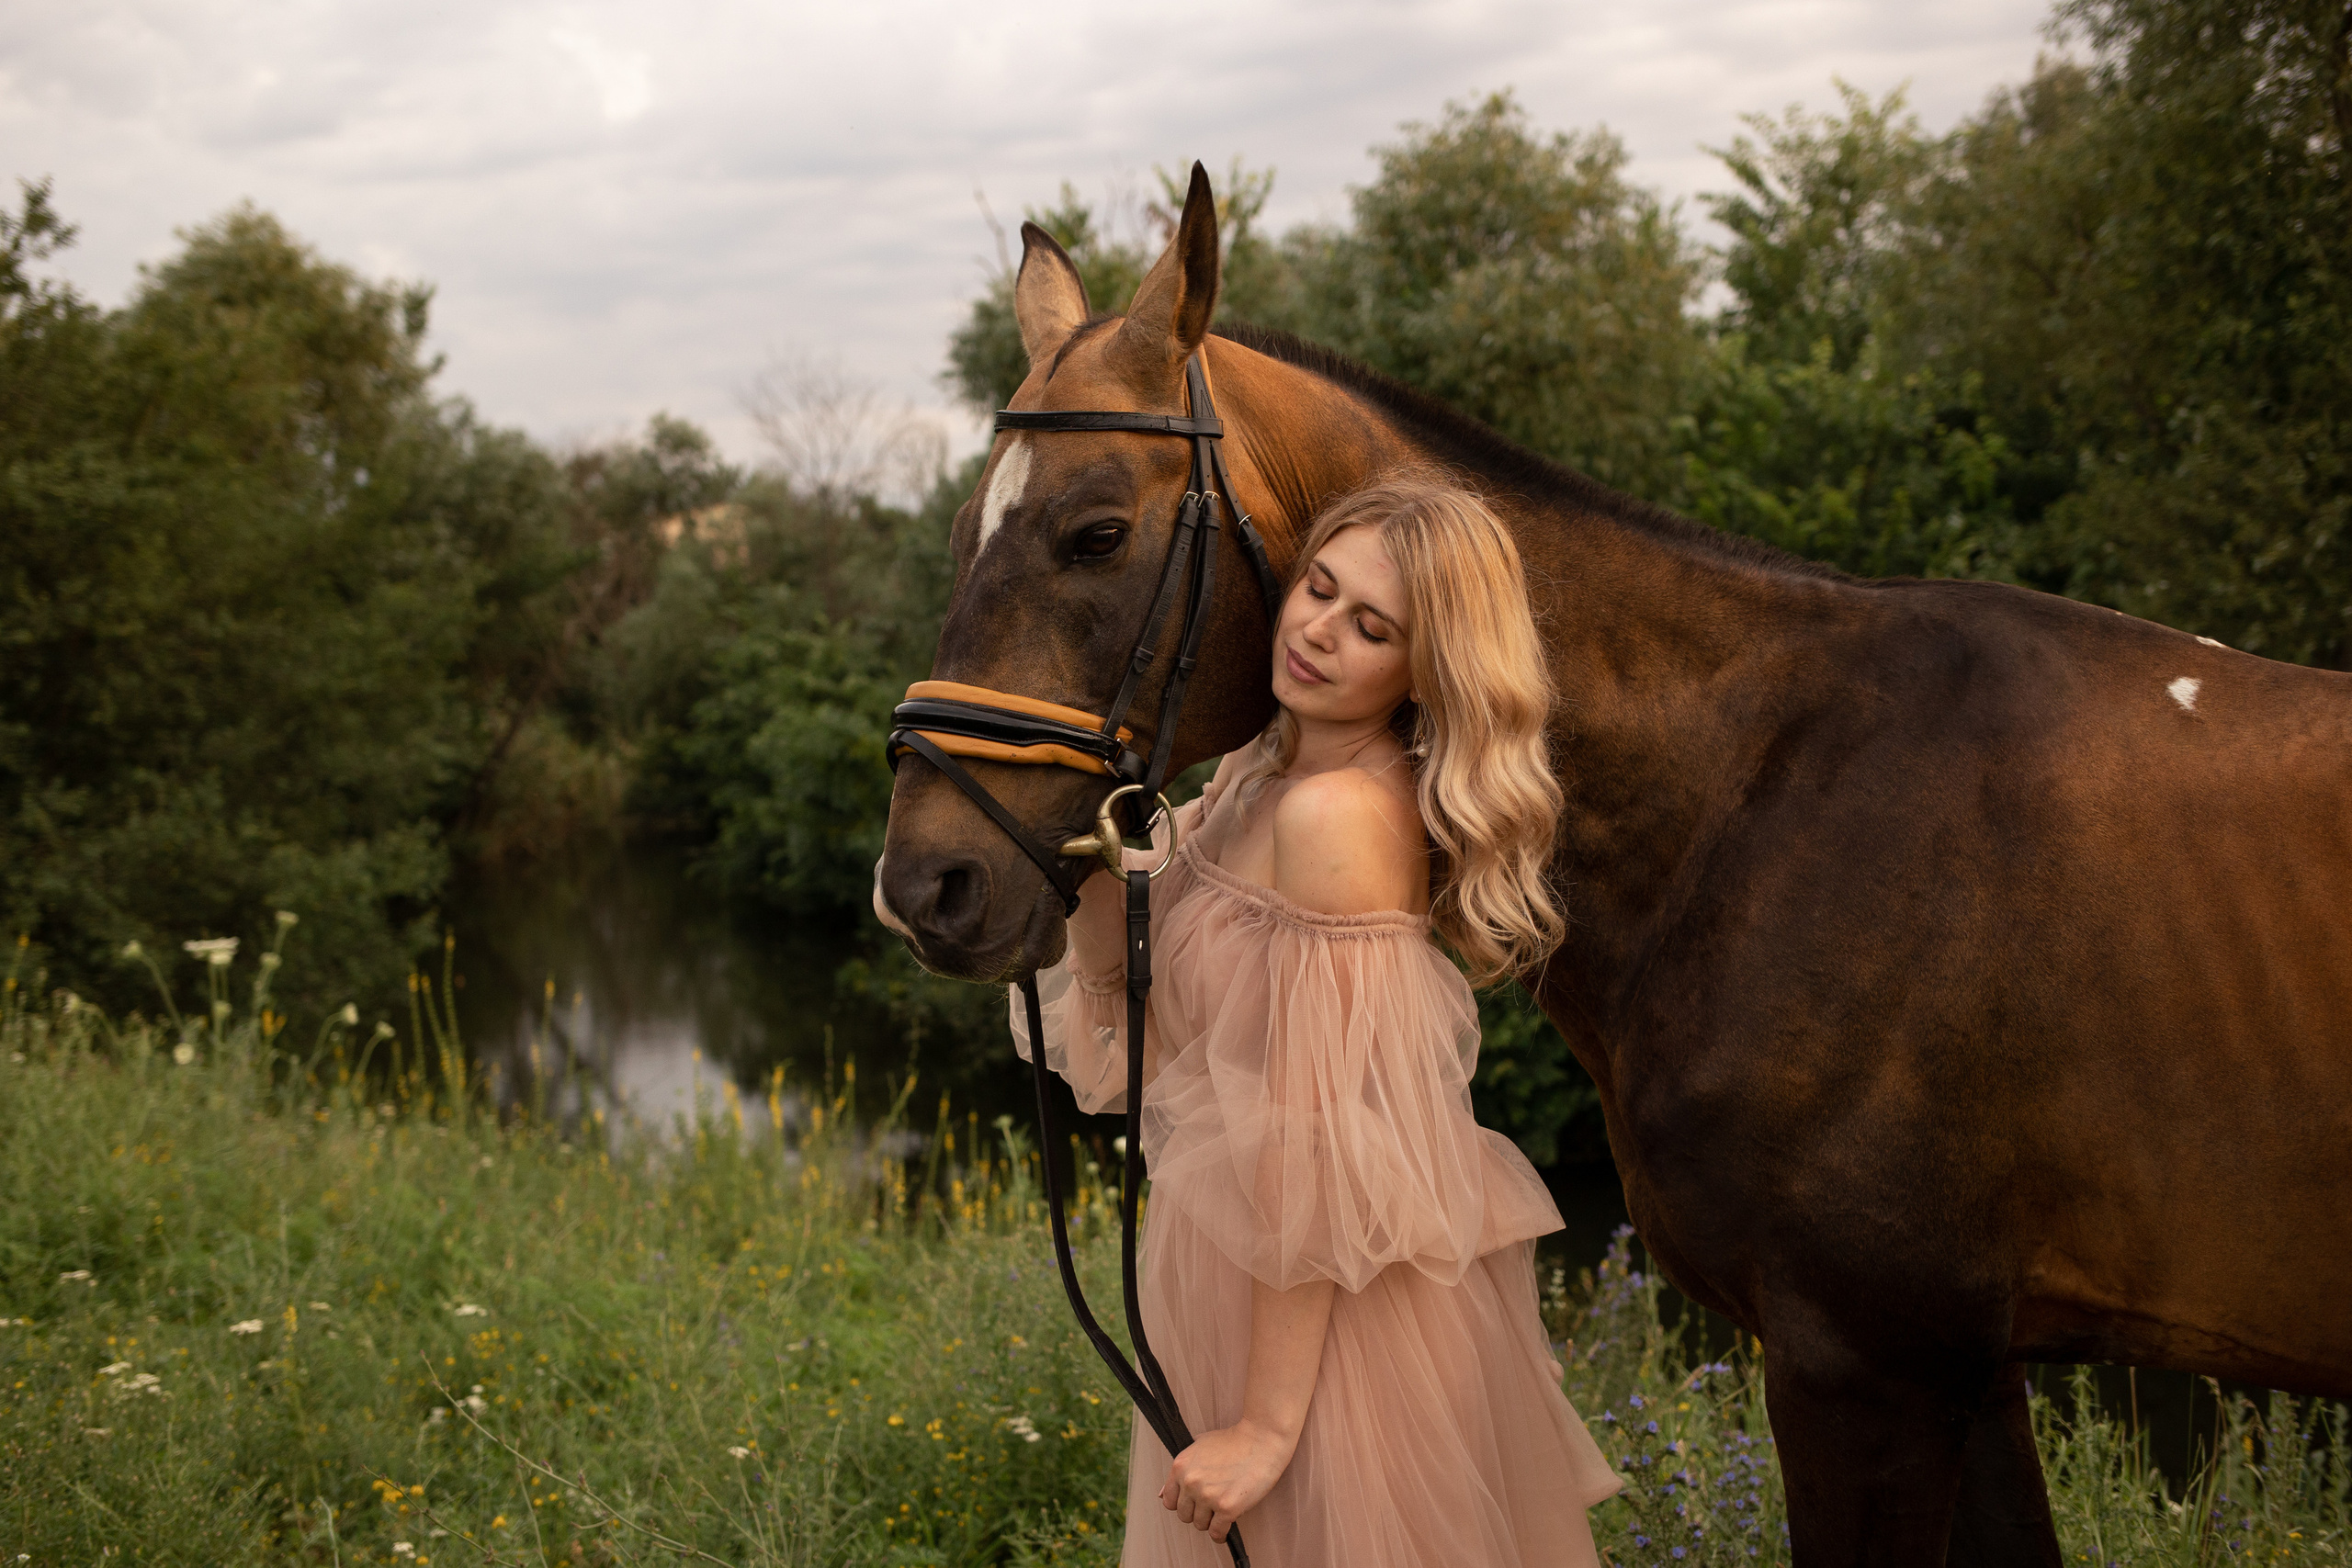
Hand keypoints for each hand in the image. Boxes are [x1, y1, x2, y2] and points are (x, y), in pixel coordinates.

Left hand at [1158, 1418, 1295, 1542]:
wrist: (1262, 1438)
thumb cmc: (1234, 1440)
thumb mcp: (1200, 1446)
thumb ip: (1181, 1469)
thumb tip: (1161, 1494)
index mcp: (1180, 1466)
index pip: (1169, 1501)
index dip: (1183, 1503)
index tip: (1195, 1502)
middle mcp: (1190, 1482)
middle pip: (1184, 1516)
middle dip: (1198, 1513)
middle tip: (1213, 1506)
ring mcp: (1208, 1496)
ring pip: (1200, 1525)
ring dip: (1211, 1522)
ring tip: (1223, 1511)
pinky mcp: (1227, 1508)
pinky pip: (1217, 1532)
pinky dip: (1221, 1534)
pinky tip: (1227, 1527)